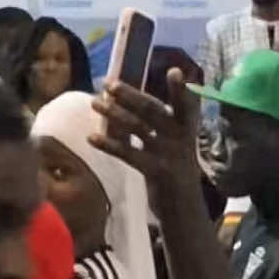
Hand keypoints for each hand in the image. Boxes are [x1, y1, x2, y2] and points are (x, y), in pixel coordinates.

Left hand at [89, 71, 203, 215]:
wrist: (184, 207)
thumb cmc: (175, 168)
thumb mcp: (176, 143)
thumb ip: (162, 121)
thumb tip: (134, 97)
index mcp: (187, 127)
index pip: (185, 104)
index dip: (180, 89)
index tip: (174, 72)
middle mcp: (180, 137)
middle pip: (152, 111)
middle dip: (130, 95)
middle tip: (109, 84)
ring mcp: (168, 154)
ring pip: (137, 129)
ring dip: (114, 114)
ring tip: (94, 103)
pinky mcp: (156, 171)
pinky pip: (128, 154)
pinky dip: (109, 145)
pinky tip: (91, 137)